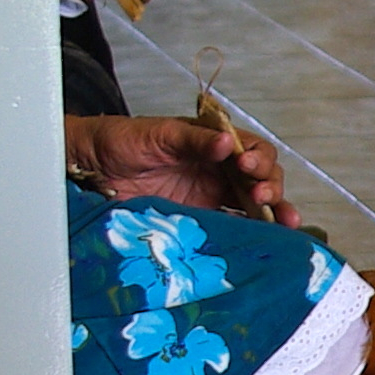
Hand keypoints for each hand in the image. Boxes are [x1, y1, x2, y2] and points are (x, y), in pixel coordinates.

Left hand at [67, 116, 301, 231]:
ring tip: (285, 222)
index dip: (258, 158)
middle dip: (271, 187)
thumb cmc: (121, 140)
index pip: (252, 149)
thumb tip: (227, 144)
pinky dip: (251, 233)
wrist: (89, 166)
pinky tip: (267, 241)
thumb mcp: (158, 134)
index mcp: (214, 143)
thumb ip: (194, 140)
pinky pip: (232, 226)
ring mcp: (210, 196)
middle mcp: (218, 170)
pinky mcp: (199, 219)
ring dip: (272, 213)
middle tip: (264, 196)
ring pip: (253, 205)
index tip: (248, 165)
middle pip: (260, 178)